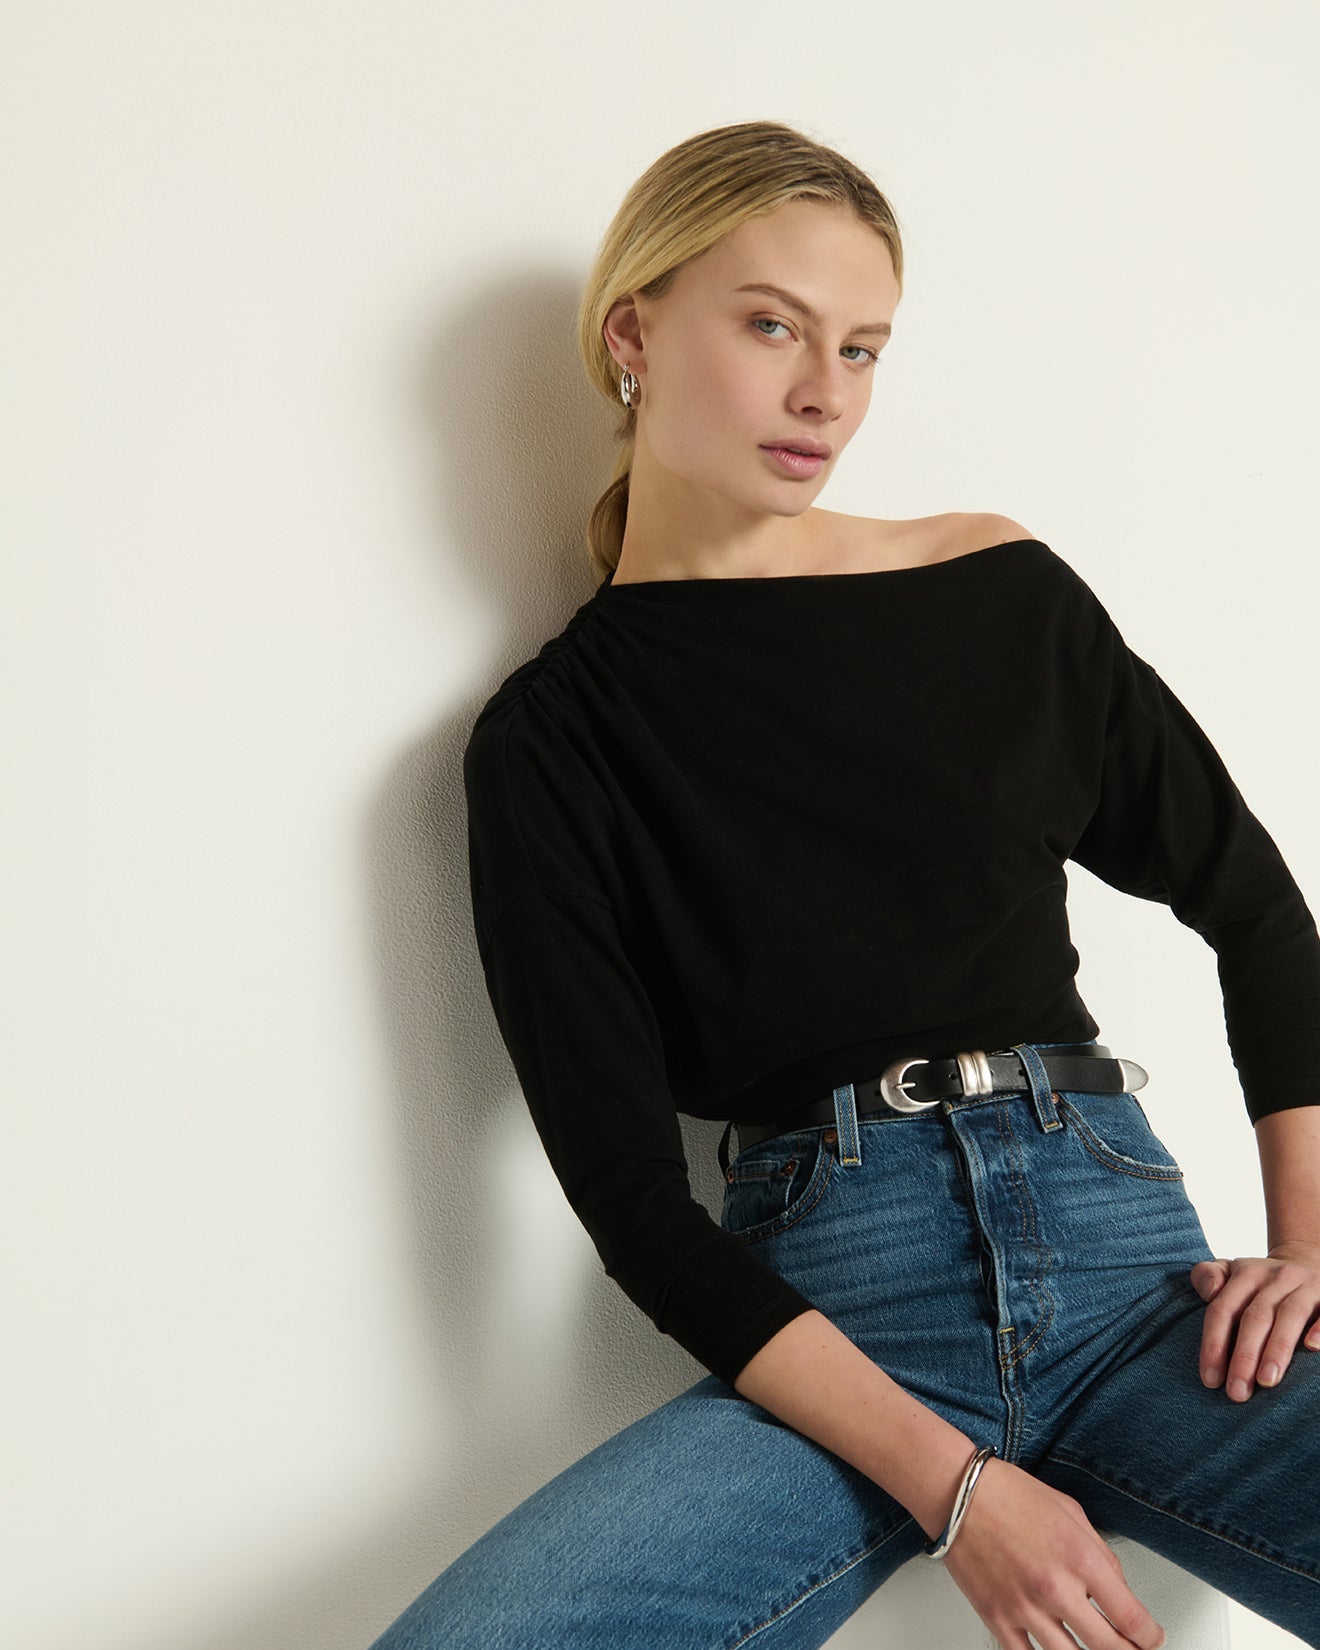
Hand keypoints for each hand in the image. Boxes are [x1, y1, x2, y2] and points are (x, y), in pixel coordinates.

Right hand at [941, 1458, 1165, 1649]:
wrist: (958, 1493)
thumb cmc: (1010, 1494)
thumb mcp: (1071, 1512)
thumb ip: (1101, 1554)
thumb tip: (1119, 1590)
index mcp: (1080, 1559)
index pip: (1132, 1620)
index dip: (1151, 1638)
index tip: (1152, 1638)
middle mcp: (1055, 1588)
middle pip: (1109, 1649)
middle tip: (1132, 1649)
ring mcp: (1025, 1608)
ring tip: (1094, 1648)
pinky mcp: (997, 1618)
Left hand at [1190, 1241, 1319, 1400]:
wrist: (1308, 1260)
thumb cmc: (1260, 1281)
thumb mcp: (1229, 1270)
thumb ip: (1207, 1277)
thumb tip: (1209, 1292)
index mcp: (1246, 1274)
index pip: (1223, 1310)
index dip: (1214, 1344)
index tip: (1211, 1380)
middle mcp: (1276, 1278)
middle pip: (1255, 1317)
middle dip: (1244, 1356)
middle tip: (1237, 1392)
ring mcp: (1306, 1286)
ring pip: (1289, 1316)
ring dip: (1277, 1349)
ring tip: (1266, 1382)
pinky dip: (1319, 1329)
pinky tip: (1311, 1348)